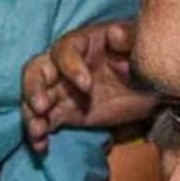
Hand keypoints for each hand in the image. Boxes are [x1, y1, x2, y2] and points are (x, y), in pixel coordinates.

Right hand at [22, 20, 161, 152]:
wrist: (148, 89)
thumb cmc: (142, 61)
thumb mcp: (141, 47)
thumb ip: (129, 38)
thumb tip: (113, 34)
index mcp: (80, 45)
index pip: (63, 52)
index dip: (70, 68)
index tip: (87, 85)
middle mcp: (62, 67)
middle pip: (35, 72)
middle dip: (33, 89)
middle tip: (41, 107)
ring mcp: (59, 91)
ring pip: (34, 100)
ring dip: (31, 115)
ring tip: (38, 131)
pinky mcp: (61, 113)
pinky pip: (43, 122)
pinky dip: (38, 135)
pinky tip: (42, 146)